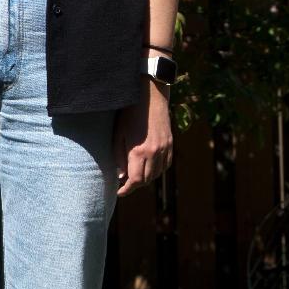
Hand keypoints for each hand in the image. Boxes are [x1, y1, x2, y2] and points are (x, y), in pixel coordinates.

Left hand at [112, 75, 172, 196]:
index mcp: (139, 151)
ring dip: (146, 179)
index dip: (127, 189)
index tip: (119, 192)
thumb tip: (121, 177)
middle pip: (147, 180)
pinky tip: (148, 167)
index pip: (135, 180)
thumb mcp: (118, 135)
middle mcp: (155, 152)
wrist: (150, 96)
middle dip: (135, 185)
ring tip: (134, 176)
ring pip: (157, 174)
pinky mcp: (170, 144)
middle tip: (124, 184)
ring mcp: (165, 148)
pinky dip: (157, 170)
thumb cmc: (129, 114)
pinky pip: (166, 165)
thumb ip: (119, 157)